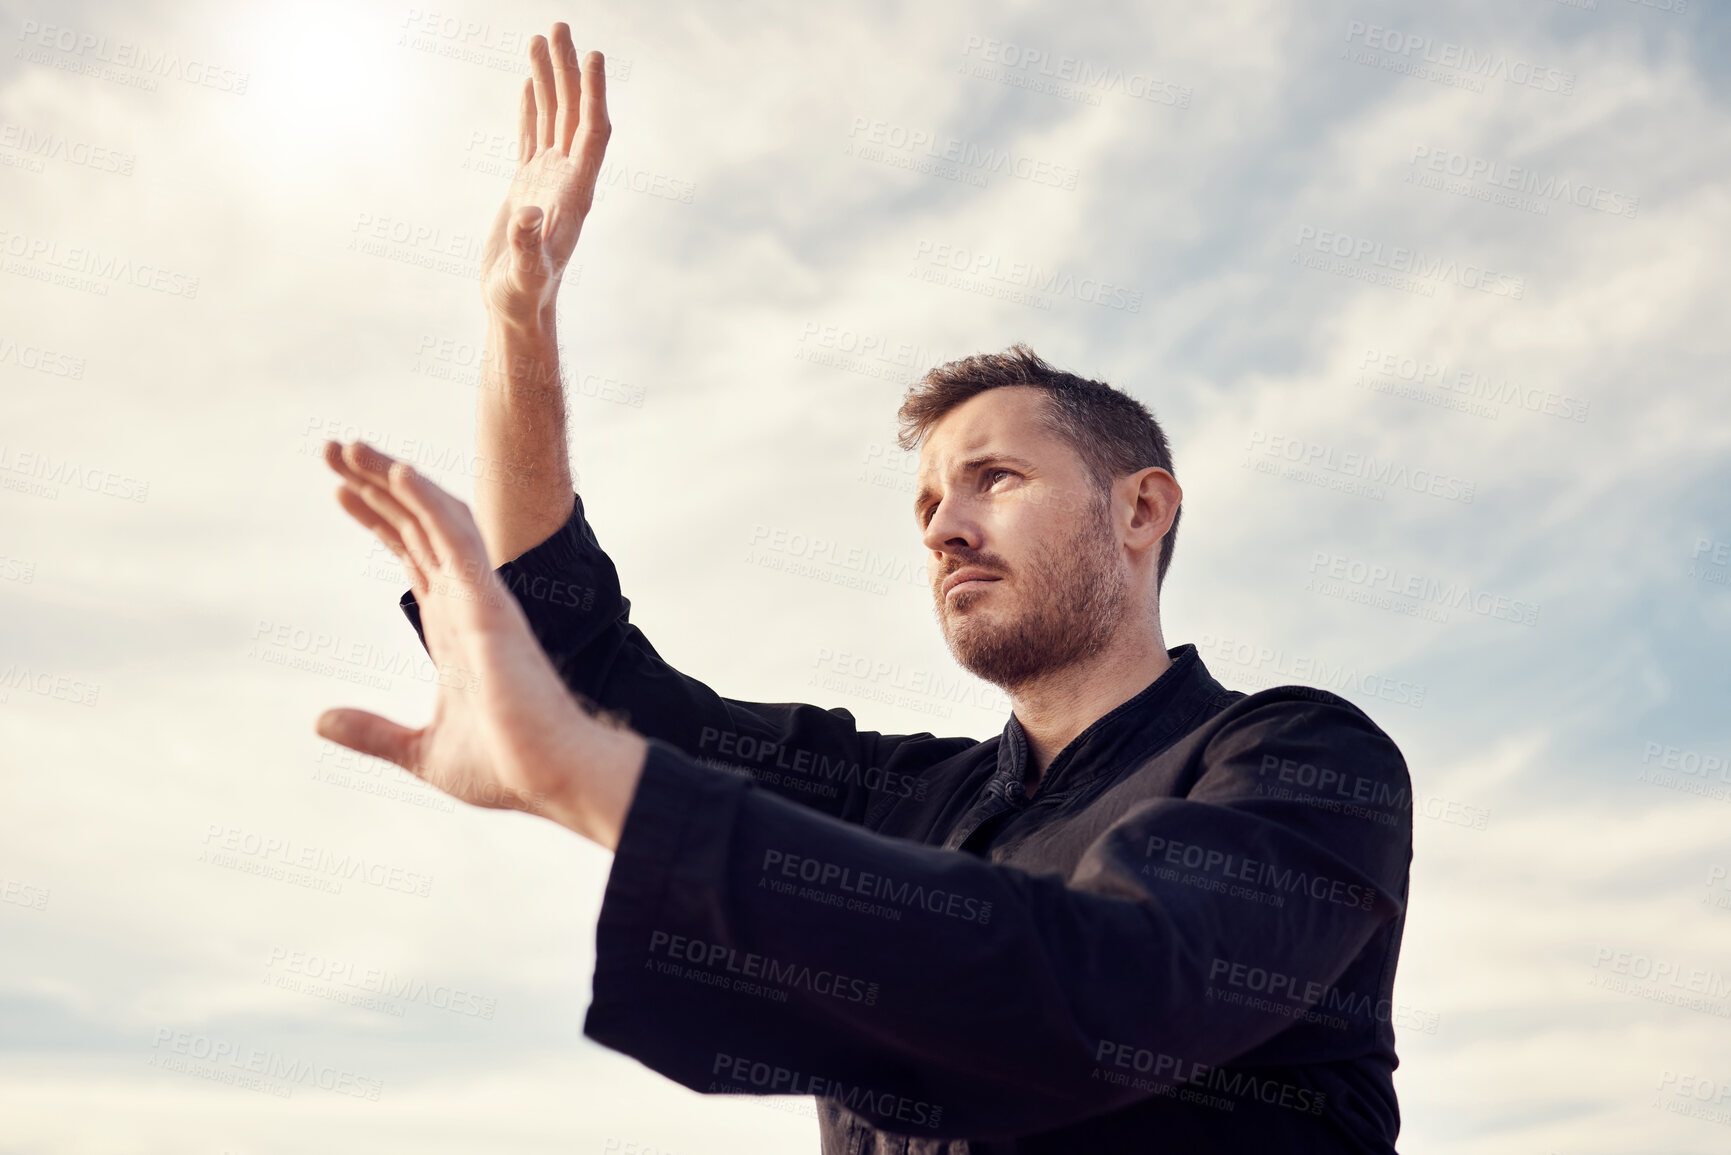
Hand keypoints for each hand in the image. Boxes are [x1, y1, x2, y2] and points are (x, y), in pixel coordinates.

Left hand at [315, 441, 645, 847]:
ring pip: (431, 520)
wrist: (548, 777)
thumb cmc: (503, 767)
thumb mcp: (418, 751)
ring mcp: (478, 599)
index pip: (411, 555)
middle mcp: (465, 603)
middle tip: (333, 448)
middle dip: (374, 486)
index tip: (342, 489)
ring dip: (391, 480)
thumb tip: (320, 721)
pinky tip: (398, 473)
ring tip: (350, 446)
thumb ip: (371, 732)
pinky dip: (428, 503)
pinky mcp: (488, 604)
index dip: (378, 519)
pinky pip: (458, 540)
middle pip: (414, 526)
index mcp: (452, 629)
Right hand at [481, 23, 610, 327]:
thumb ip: (526, 244)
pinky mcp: (527, 184)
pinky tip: (529, 82)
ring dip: (550, 78)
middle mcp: (568, 179)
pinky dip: (532, 106)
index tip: (593, 55)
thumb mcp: (524, 273)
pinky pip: (533, 135)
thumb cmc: (522, 295)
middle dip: (569, 69)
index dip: (594, 94)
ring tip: (540, 37)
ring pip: (553, 118)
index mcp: (576, 193)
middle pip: (574, 113)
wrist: (516, 308)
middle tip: (560, 25)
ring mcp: (548, 179)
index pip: (592, 132)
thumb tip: (527, 212)